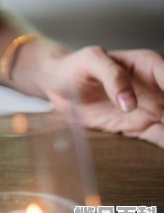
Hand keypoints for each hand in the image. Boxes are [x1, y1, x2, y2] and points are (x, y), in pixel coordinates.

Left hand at [44, 47, 163, 146]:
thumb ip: (111, 76)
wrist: (59, 83)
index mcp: (150, 66)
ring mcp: (152, 109)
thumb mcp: (90, 61)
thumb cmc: (76, 66)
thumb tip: (129, 103)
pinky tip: (161, 151)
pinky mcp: (141, 127)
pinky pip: (162, 139)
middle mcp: (158, 88)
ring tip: (163, 133)